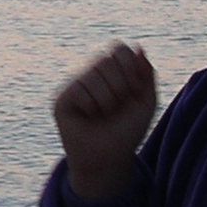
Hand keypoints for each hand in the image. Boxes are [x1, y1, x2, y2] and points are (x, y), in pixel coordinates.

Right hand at [52, 43, 156, 201]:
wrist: (110, 159)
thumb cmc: (127, 131)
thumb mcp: (146, 101)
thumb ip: (146, 73)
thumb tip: (138, 47)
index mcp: (111, 70)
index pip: (118, 48)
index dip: (130, 65)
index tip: (136, 89)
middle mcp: (90, 73)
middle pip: (106, 59)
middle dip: (120, 85)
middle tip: (119, 105)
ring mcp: (74, 84)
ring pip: (92, 73)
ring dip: (107, 99)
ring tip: (104, 113)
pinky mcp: (61, 98)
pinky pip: (78, 88)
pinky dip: (91, 106)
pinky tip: (89, 117)